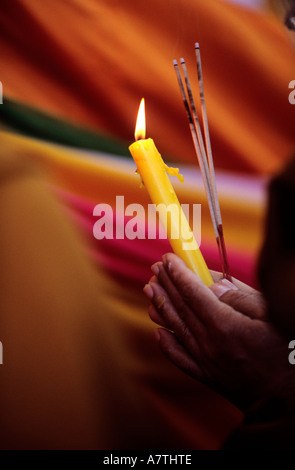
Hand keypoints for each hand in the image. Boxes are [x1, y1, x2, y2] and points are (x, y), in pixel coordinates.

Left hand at [143, 253, 294, 410]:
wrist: (288, 399)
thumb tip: (214, 286)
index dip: (178, 273)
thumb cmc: (286, 352)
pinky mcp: (207, 377)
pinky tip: (158, 331)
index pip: (193, 292)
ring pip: (176, 328)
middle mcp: (209, 343)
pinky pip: (179, 358)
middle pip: (181, 307)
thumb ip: (240, 299)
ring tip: (150, 289)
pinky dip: (166, 344)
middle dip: (166, 284)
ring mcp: (205, 361)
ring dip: (160, 306)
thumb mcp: (271, 315)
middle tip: (155, 269)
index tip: (168, 259)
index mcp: (224, 324)